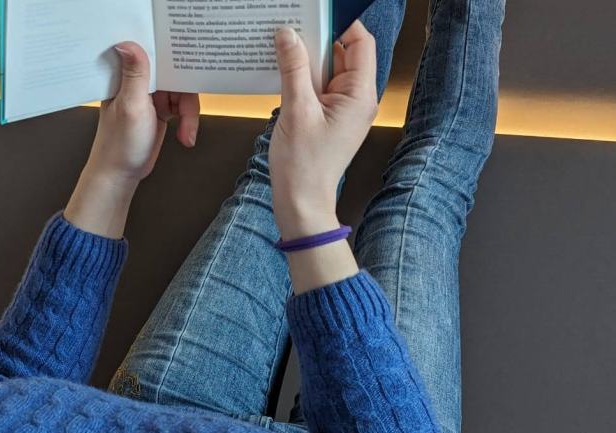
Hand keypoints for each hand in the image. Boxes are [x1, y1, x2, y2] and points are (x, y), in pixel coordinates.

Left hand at [65, 41, 199, 237]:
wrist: (121, 175)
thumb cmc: (119, 145)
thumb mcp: (131, 106)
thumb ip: (135, 75)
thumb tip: (128, 42)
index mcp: (125, 75)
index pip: (151, 51)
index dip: (170, 50)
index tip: (189, 54)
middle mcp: (138, 81)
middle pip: (173, 70)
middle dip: (187, 89)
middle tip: (192, 107)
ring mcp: (150, 95)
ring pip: (182, 90)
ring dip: (189, 113)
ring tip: (186, 134)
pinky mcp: (159, 108)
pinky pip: (182, 105)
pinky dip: (188, 121)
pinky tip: (185, 136)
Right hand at [269, 22, 378, 240]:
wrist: (300, 202)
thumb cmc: (304, 166)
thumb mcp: (296, 110)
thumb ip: (293, 68)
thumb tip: (288, 34)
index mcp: (360, 96)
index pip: (360, 44)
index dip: (341, 24)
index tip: (316, 14)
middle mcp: (357, 100)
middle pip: (343, 54)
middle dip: (317, 41)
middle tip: (291, 30)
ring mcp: (343, 109)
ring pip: (327, 70)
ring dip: (306, 60)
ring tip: (283, 53)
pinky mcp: (329, 117)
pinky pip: (318, 87)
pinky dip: (302, 78)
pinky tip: (283, 74)